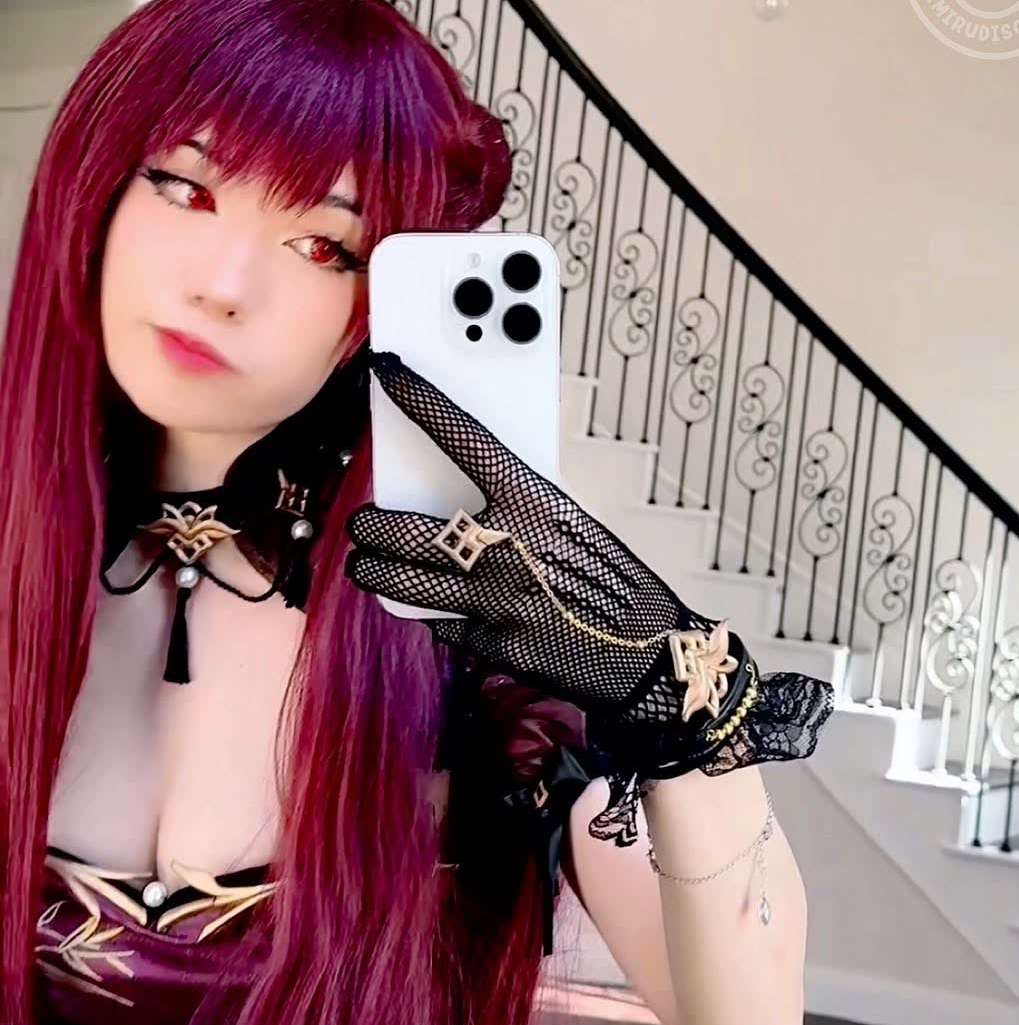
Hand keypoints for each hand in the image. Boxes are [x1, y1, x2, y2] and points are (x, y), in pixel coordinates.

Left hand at [344, 352, 745, 734]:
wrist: (648, 650)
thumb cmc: (613, 581)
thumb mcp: (572, 522)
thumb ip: (515, 505)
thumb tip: (454, 489)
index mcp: (536, 500)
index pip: (464, 437)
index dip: (420, 400)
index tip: (389, 374)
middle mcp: (509, 546)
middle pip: (406, 527)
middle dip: (371, 526)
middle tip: (363, 524)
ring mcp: (496, 599)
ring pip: (403, 582)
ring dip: (375, 572)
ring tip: (367, 565)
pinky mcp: (492, 643)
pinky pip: (440, 623)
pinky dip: (431, 613)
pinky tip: (432, 606)